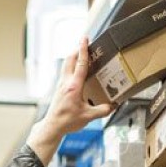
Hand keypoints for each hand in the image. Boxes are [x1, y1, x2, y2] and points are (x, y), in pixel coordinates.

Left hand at [27, 37, 113, 165]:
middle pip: (69, 59)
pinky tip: (76, 73)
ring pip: (65, 66)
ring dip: (73, 58)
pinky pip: (64, 74)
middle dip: (77, 50)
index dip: (84, 50)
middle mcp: (65, 83)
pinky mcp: (58, 90)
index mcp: (74, 86)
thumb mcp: (88, 116)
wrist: (52, 127)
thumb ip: (102, 110)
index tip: (85, 38)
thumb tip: (113, 106)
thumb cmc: (67, 121)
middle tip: (84, 44)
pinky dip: (70, 68)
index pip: (80, 63)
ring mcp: (60, 86)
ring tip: (81, 55)